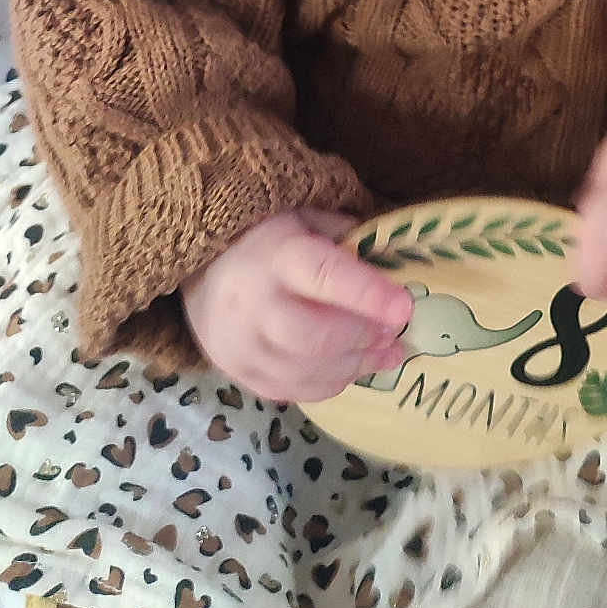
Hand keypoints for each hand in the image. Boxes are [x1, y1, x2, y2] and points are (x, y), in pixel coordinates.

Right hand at [179, 207, 413, 401]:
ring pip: (305, 371)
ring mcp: (240, 344)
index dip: (367, 294)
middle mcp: (252, 303)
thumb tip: (391, 269)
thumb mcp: (306, 218)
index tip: (405, 307)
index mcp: (275, 254)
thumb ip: (347, 240)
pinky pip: (290, 390)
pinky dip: (329, 383)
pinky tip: (353, 367)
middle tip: (396, 333)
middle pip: (315, 336)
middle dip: (364, 338)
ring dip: (355, 366)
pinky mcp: (238, 371)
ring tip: (387, 353)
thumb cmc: (266, 235)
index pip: (323, 276)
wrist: (201, 265)